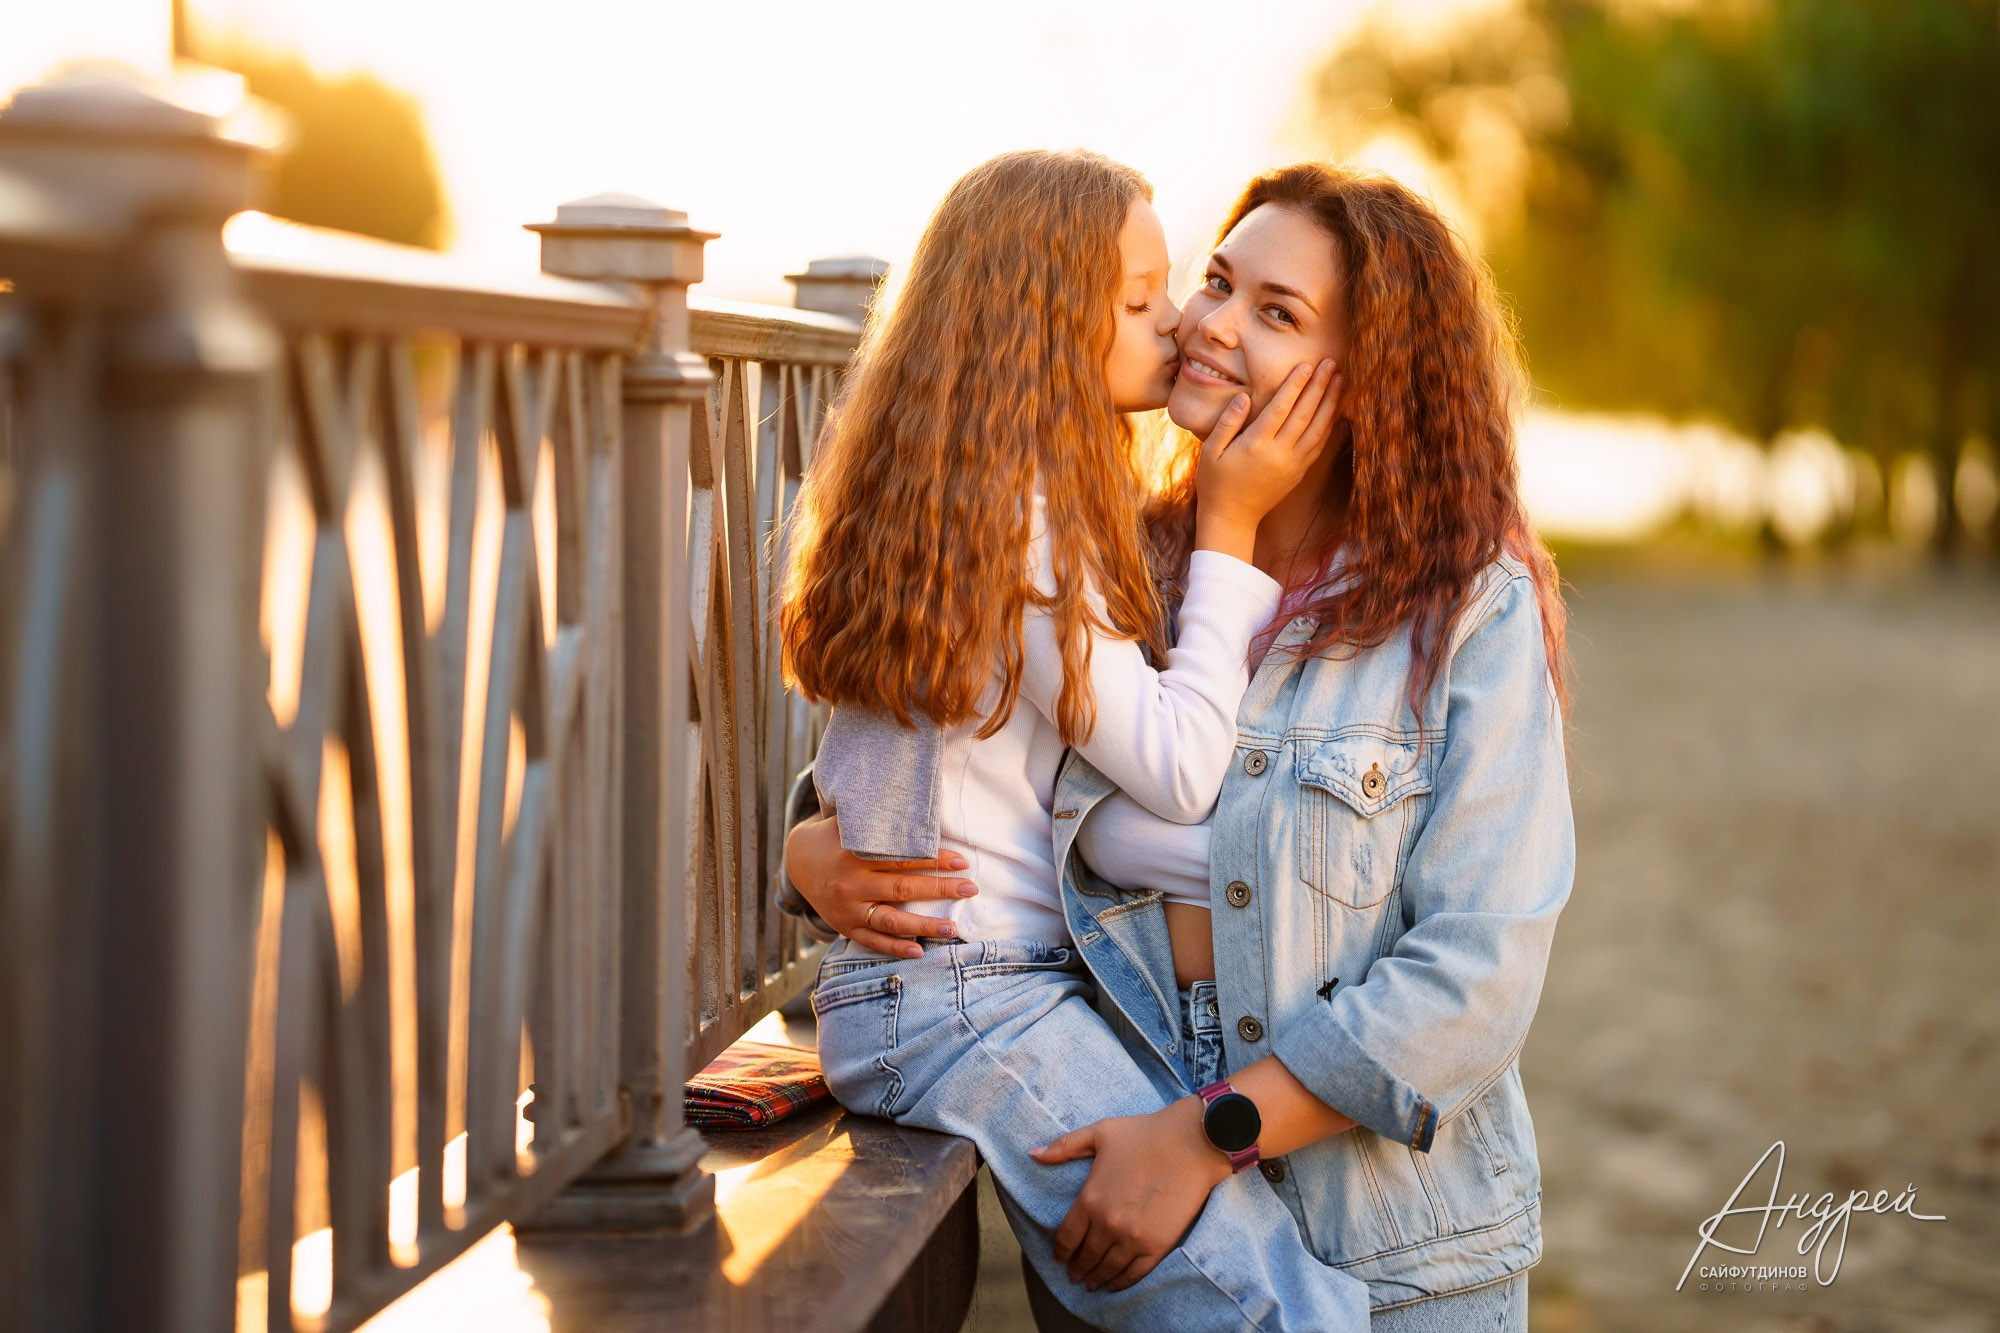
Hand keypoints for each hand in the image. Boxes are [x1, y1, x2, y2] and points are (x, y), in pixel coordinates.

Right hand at [784, 812, 975, 957]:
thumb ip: (881, 822)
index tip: (962, 862)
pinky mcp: (845, 927)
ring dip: (924, 925)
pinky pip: (872, 941)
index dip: (934, 860)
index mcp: (855, 854)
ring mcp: (847, 909)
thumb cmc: (836, 838)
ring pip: (890, 920)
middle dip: (940, 889)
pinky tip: (919, 951)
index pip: (902, 858)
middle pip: (902, 889)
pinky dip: (895, 948)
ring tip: (952, 928)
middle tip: (970, 889)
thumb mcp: (851, 823)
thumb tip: (923, 813)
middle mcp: (851, 883)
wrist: (798, 862)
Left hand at [1028, 1096, 1231, 1291]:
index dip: (1060, 1251)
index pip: (1066, 1237)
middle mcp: (1107, 1224)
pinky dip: (1122, 1282)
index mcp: (1090, 1199)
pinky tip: (1115, 1284)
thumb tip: (1033, 1154)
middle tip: (1074, 1276)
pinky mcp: (1157, 1245)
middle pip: (1085, 1257)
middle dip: (1077, 1268)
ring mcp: (1132, 1238)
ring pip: (1107, 1269)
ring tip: (1091, 1284)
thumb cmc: (1145, 1134)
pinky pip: (1134, 1273)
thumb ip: (1064, 1146)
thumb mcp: (1099, 1133)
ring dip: (1096, 1279)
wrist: (1191, 1143)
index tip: (1059, 1257)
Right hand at [1194, 359, 1343, 554]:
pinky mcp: (1299, 472)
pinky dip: (1329, 425)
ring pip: (1318, 428)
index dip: (1296, 384)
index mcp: (1256, 444)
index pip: (1281, 407)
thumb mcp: (1210, 451)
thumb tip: (1244, 397)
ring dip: (1331, 402)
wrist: (1231, 518)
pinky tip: (1335, 409)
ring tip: (1341, 380)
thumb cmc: (1215, 482)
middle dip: (1319, 386)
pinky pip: (1319, 444)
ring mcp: (1293, 464)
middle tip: (1331, 363)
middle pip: (1305, 413)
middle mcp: (1279, 453)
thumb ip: (1228, 422)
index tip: (1307, 365)